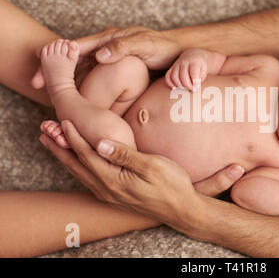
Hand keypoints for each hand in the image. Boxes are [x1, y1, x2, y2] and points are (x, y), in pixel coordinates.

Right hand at [31, 26, 180, 88]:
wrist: (179, 56)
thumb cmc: (164, 48)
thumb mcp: (145, 45)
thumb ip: (123, 48)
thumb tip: (98, 56)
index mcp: (109, 38)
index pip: (76, 48)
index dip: (57, 60)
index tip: (41, 75)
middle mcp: (106, 48)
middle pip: (75, 60)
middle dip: (58, 72)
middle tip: (40, 89)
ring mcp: (111, 60)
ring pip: (84, 71)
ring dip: (71, 82)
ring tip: (57, 98)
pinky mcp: (118, 72)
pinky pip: (98, 80)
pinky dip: (87, 88)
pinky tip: (82, 101)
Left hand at [38, 120, 244, 225]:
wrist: (182, 210)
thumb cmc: (171, 185)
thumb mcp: (152, 166)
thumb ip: (125, 155)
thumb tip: (100, 143)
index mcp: (114, 180)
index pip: (88, 155)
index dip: (74, 138)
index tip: (64, 121)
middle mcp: (107, 189)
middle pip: (77, 166)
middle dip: (59, 149)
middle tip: (44, 133)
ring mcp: (110, 195)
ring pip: (80, 174)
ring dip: (65, 158)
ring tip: (53, 145)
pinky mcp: (116, 197)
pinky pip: (89, 180)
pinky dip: (78, 167)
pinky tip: (78, 163)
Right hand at [165, 49, 207, 91]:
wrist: (193, 55)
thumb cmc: (199, 66)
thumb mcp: (204, 70)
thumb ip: (200, 78)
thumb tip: (194, 87)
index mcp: (194, 62)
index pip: (193, 72)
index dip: (195, 82)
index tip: (196, 87)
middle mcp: (184, 62)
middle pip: (183, 75)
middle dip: (187, 85)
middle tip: (192, 90)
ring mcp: (176, 64)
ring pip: (174, 76)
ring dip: (179, 86)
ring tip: (184, 90)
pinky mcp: (171, 68)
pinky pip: (167, 76)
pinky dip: (169, 83)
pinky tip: (174, 88)